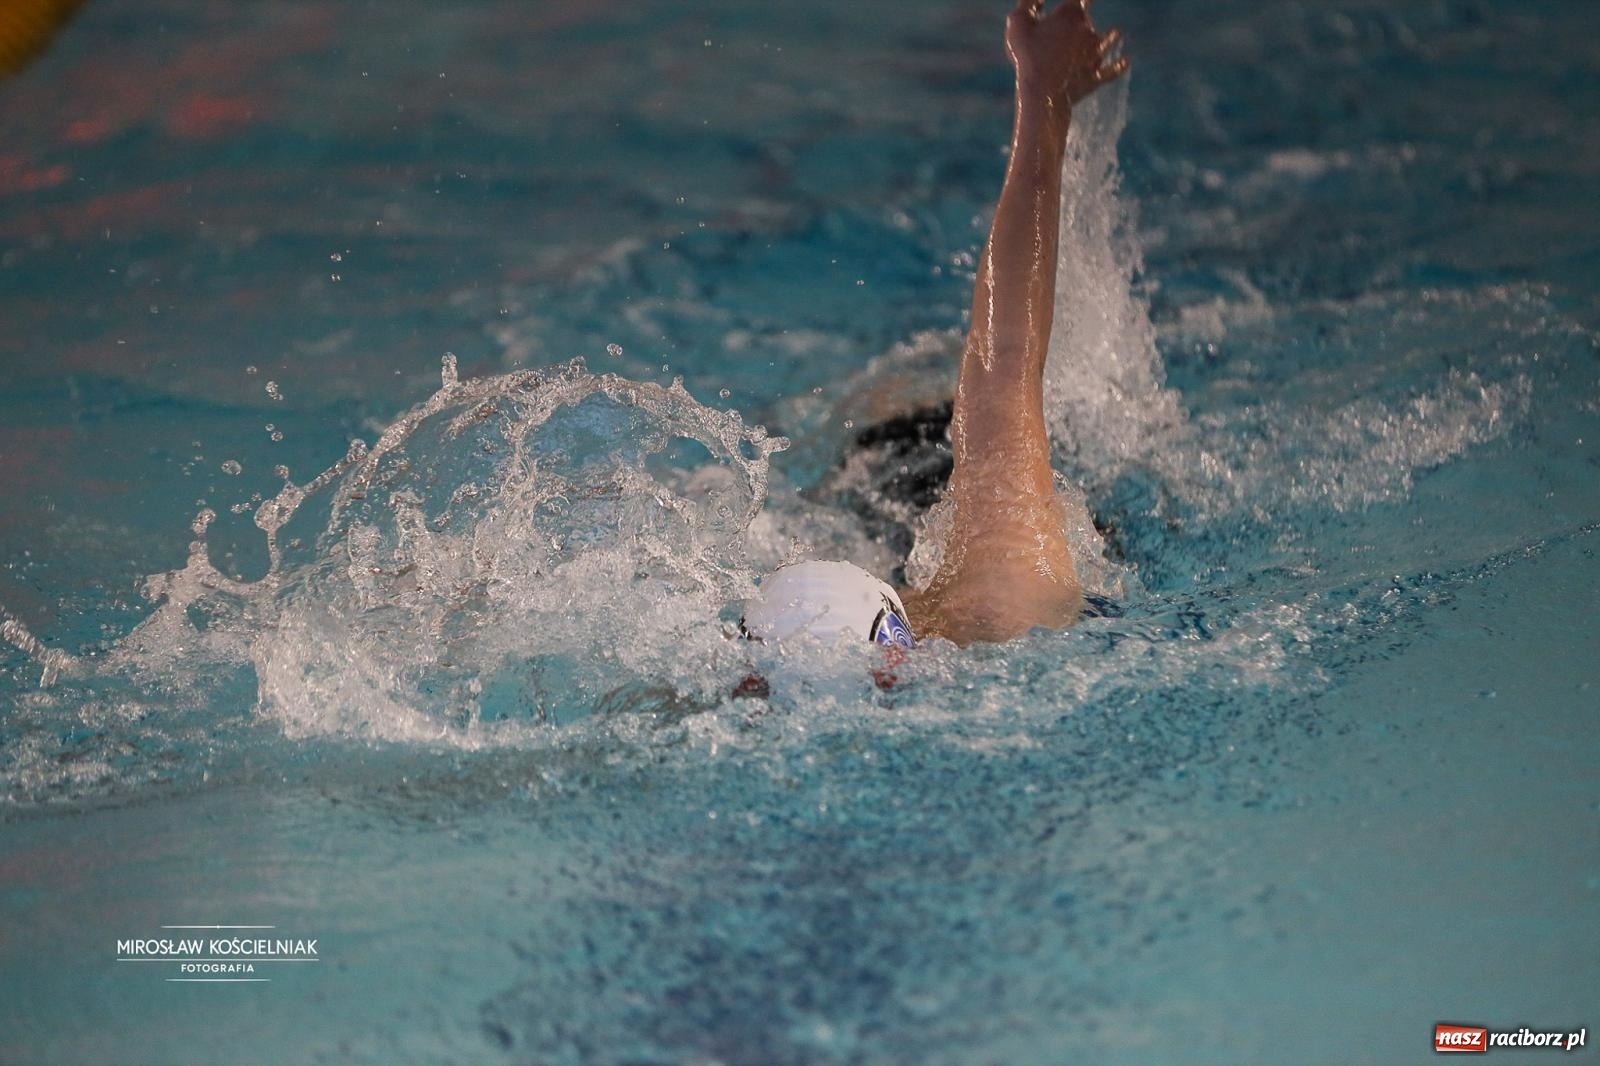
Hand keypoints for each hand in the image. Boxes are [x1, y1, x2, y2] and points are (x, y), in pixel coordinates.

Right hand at [1005, 0, 1128, 107]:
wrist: (1044, 92)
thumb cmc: (1028, 55)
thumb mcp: (1018, 23)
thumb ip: (1028, 3)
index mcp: (1071, 13)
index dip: (1079, 0)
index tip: (1080, 1)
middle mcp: (1088, 30)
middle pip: (1088, 20)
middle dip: (1084, 17)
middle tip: (1085, 14)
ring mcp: (1095, 54)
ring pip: (1107, 41)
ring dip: (1111, 36)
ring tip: (1116, 33)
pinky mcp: (1096, 76)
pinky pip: (1113, 70)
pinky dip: (1119, 65)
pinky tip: (1126, 61)